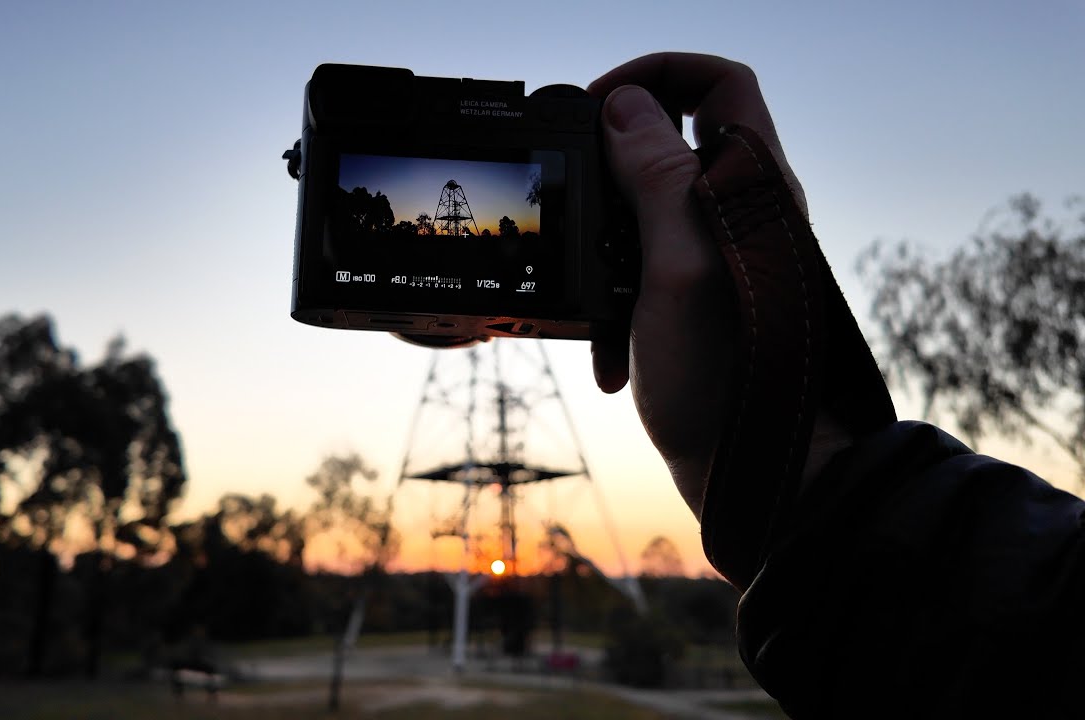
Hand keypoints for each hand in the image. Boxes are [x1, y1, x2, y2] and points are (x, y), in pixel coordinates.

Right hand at [588, 53, 815, 516]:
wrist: (756, 471)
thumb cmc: (731, 379)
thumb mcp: (680, 264)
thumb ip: (658, 178)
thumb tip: (625, 106)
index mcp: (752, 188)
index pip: (719, 82)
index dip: (656, 75)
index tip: (598, 110)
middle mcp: (742, 213)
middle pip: (673, 138)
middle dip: (612, 165)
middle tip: (574, 197)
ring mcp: (719, 259)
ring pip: (646, 210)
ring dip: (605, 244)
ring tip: (591, 291)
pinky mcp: (695, 303)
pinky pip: (640, 273)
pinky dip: (612, 301)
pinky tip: (607, 347)